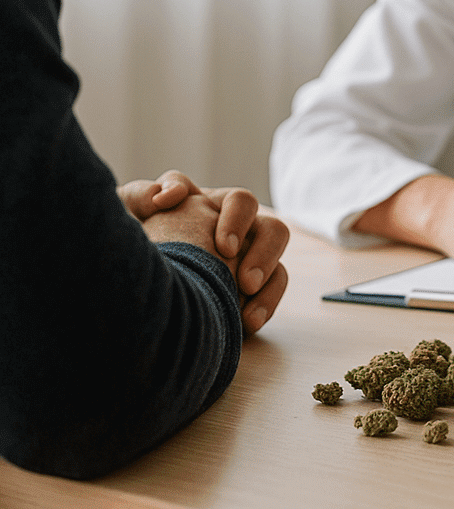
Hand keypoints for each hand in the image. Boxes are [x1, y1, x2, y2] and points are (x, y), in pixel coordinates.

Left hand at [121, 171, 289, 333]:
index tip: (164, 204)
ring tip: (246, 285)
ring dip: (265, 255)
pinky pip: (277, 281)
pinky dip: (268, 298)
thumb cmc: (128, 274)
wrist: (144, 326)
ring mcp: (244, 251)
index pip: (179, 182)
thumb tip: (162, 196)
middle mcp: (219, 222)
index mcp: (183, 207)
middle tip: (226, 250)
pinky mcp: (258, 285)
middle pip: (244, 202)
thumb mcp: (121, 233)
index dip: (178, 188)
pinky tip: (248, 320)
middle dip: (238, 221)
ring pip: (274, 234)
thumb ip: (136, 201)